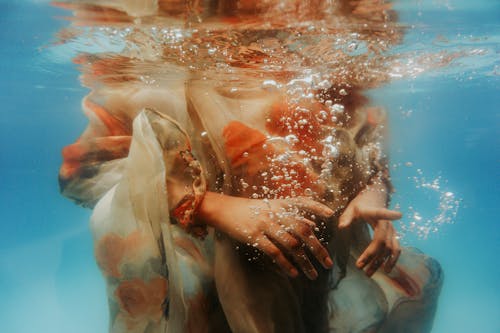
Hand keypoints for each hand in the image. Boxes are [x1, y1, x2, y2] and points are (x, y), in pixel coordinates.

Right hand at [198, 192, 333, 279]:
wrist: (223, 209)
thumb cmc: (248, 210)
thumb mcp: (270, 208)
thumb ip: (291, 215)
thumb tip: (313, 225)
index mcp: (280, 204)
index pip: (302, 202)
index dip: (317, 207)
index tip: (331, 215)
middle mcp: (275, 213)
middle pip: (303, 230)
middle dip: (318, 248)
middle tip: (328, 263)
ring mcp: (265, 224)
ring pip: (292, 245)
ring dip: (305, 262)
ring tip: (313, 275)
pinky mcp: (254, 236)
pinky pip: (274, 252)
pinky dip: (286, 264)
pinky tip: (294, 274)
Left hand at [338, 186, 401, 276]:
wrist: (375, 198)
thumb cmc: (361, 204)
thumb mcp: (351, 208)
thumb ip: (346, 217)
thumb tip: (341, 227)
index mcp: (375, 213)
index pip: (382, 213)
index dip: (390, 214)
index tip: (399, 215)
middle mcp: (386, 223)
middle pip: (382, 241)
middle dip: (372, 255)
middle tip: (359, 267)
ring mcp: (392, 230)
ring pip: (390, 248)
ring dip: (382, 261)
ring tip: (370, 273)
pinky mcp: (393, 236)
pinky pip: (396, 249)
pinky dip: (392, 260)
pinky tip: (386, 269)